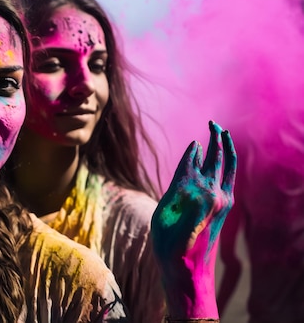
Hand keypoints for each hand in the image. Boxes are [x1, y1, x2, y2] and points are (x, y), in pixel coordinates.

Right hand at [151, 120, 236, 317]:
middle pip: (214, 155)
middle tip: (213, 123)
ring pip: (227, 163)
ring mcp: (221, 197)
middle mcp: (208, 190)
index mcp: (188, 189)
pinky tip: (226, 156)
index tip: (194, 143)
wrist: (187, 268)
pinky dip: (229, 163)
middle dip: (215, 136)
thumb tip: (187, 167)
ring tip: (222, 132)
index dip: (192, 150)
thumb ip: (175, 185)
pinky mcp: (226, 206)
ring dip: (226, 146)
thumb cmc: (167, 241)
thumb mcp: (162, 210)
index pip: (192, 159)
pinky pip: (230, 176)